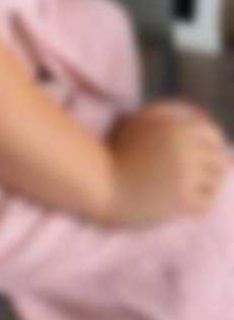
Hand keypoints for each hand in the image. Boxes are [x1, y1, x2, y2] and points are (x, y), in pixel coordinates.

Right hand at [104, 100, 229, 228]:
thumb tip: (201, 114)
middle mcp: (185, 147)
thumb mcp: (139, 122)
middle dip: (212, 169)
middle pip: (220, 160)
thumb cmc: (116, 152)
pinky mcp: (182, 199)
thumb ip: (168, 114)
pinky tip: (179, 205)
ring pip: (215, 183)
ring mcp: (185, 173)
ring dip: (204, 188)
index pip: (213, 134)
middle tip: (198, 179)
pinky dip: (196, 205)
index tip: (204, 158)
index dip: (213, 146)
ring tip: (184, 190)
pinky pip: (205, 203)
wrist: (99, 183)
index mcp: (176, 125)